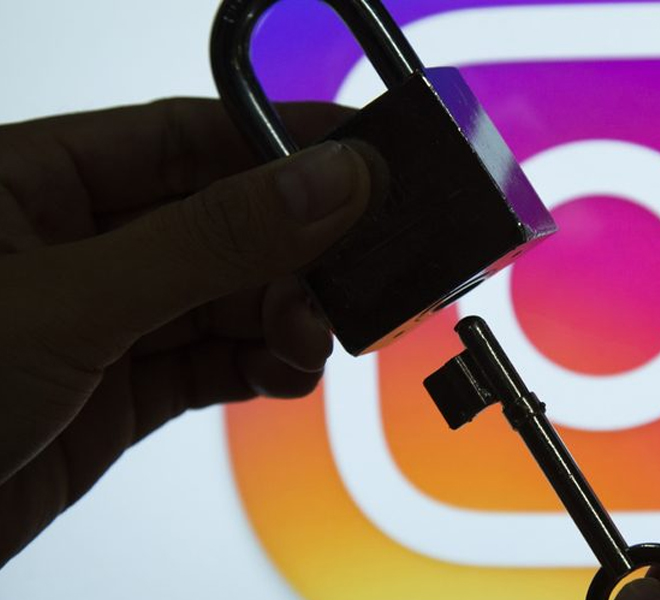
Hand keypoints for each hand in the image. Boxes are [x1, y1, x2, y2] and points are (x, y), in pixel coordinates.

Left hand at [0, 98, 370, 565]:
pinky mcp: (121, 389)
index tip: (357, 159)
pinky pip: (215, 361)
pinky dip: (262, 366)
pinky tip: (284, 372)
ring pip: (228, 298)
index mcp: (34, 182)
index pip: (185, 137)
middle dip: (292, 251)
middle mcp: (75, 245)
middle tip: (345, 274)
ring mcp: (103, 320)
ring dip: (285, 316)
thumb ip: (208, 242)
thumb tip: (323, 186)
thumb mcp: (69, 302)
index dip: (279, 142)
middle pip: (222, 223)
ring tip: (310, 338)